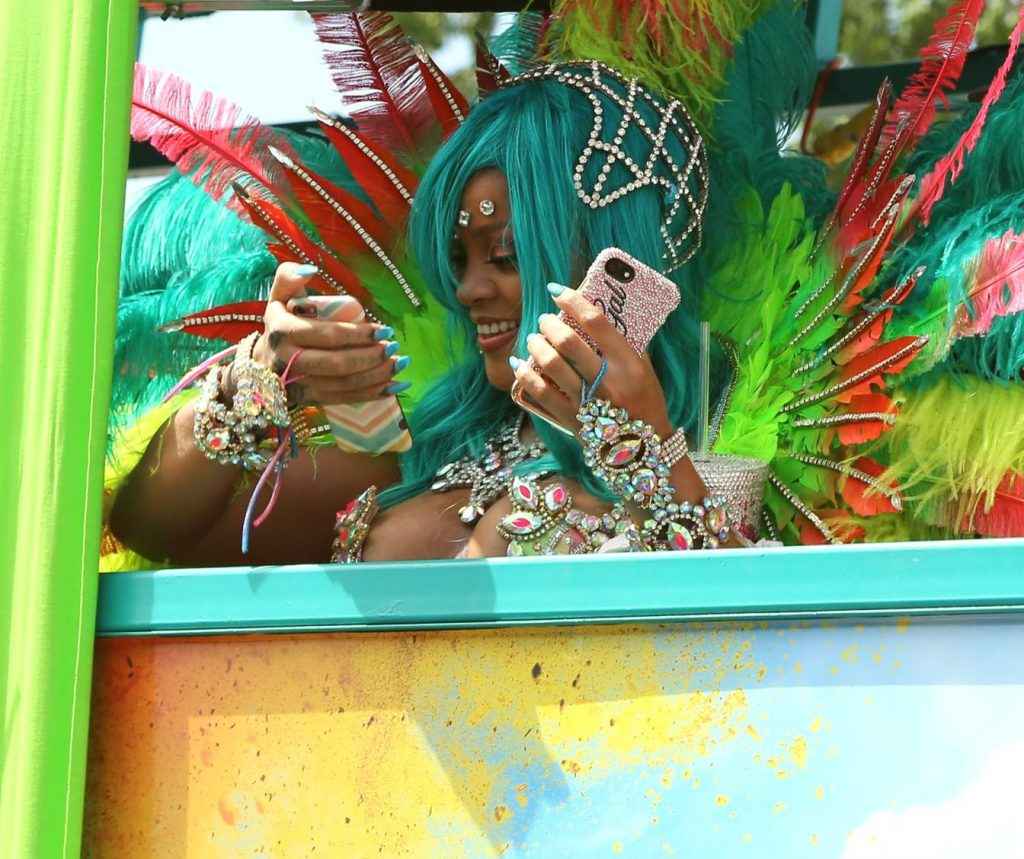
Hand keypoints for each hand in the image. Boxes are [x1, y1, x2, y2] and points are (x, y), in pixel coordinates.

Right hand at [243, 262, 407, 404]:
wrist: (260, 365)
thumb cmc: (279, 324)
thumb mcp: (277, 297)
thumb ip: (289, 277)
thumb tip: (312, 270)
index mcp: (283, 331)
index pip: (328, 335)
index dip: (359, 334)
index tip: (384, 330)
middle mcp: (288, 361)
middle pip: (337, 364)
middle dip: (371, 357)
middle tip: (394, 348)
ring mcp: (298, 385)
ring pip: (343, 384)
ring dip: (376, 376)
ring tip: (398, 365)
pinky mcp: (309, 401)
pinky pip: (343, 400)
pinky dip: (371, 394)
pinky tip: (393, 387)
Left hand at [512, 283, 673, 436]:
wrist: (643, 450)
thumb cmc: (645, 403)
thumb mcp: (645, 370)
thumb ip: (623, 345)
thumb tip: (594, 316)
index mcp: (629, 365)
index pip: (597, 323)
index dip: (573, 301)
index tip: (558, 291)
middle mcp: (608, 383)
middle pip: (568, 342)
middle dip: (549, 324)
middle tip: (544, 320)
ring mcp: (587, 403)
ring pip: (551, 365)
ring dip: (536, 345)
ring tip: (533, 338)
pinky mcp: (570, 420)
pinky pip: (540, 393)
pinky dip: (525, 374)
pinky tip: (520, 363)